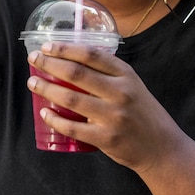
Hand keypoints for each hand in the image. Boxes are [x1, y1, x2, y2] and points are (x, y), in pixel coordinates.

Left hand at [27, 41, 181, 173]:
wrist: (162, 148)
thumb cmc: (142, 113)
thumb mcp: (133, 85)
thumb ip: (108, 74)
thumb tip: (71, 62)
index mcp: (126, 75)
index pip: (91, 55)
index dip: (66, 48)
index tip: (47, 46)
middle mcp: (120, 92)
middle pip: (77, 74)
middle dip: (50, 64)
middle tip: (33, 59)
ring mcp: (113, 116)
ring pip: (71, 99)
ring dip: (47, 88)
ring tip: (33, 83)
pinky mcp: (106, 139)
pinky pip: (73, 128)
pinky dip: (55, 120)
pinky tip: (44, 112)